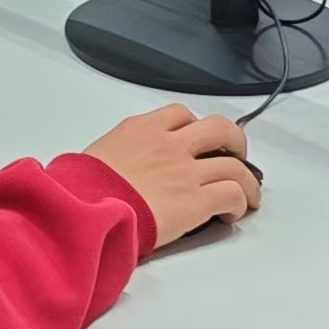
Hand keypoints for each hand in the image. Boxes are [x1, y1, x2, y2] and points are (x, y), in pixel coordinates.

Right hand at [85, 107, 260, 247]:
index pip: (179, 114)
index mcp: (141, 130)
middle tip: (235, 153)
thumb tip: (109, 170)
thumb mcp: (92, 157)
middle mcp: (169, 145)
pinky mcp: (195, 201)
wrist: (83, 210)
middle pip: (218, 128)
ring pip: (235, 165)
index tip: (197, 139)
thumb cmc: (80, 190)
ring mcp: (185, 172)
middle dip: (233, 140)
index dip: (194, 126)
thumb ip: (113, 157)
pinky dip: (240, 202)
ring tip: (247, 191)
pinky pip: (232, 194)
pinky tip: (233, 213)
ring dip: (247, 179)